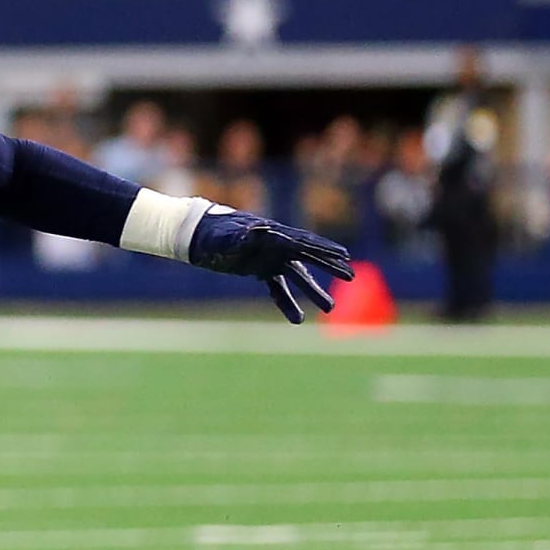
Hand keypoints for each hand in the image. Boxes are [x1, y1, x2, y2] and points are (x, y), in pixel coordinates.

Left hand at [188, 208, 354, 323]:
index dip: (325, 249)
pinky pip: (278, 289)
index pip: (304, 243)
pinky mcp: (260, 270)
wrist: (198, 235)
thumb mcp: (226, 235)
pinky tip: (297, 319)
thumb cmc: (212, 233)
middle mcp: (276, 247)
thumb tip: (259, 229)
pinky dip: (286, 302)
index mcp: (273, 236)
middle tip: (351, 276)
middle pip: (308, 258)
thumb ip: (243, 235)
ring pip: (297, 277)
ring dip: (312, 292)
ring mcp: (270, 259)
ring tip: (330, 309)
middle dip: (329, 267)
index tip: (345, 256)